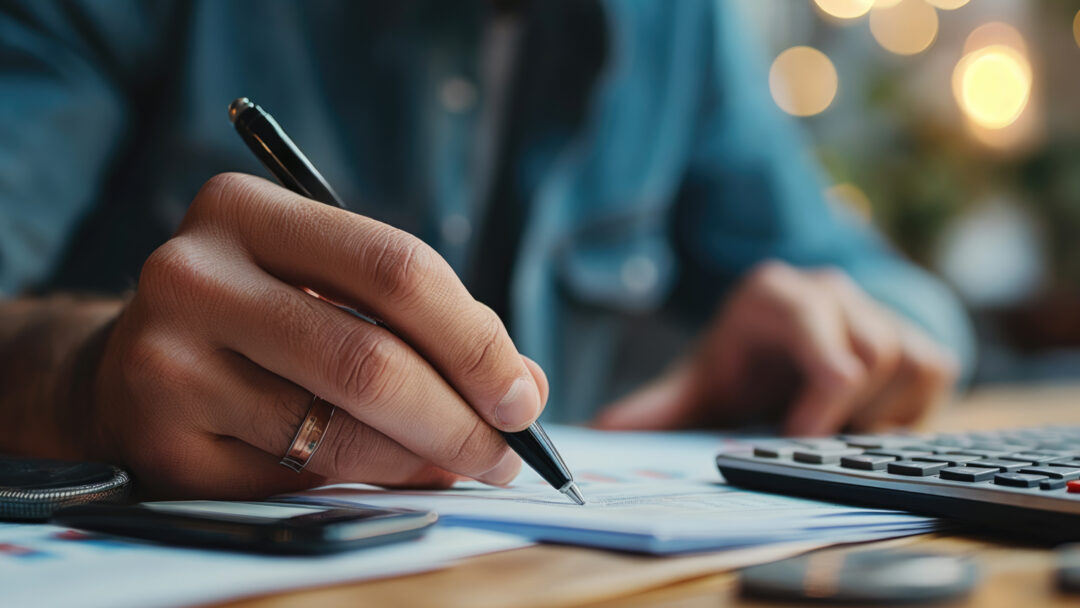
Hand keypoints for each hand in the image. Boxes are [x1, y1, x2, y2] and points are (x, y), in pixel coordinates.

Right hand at [88, 173, 547, 497]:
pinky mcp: (163, 443)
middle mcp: (193, 276)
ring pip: (338, 431)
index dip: (475, 339)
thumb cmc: (261, 315)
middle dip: (459, 417)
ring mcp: (166, 363)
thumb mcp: (327, 285)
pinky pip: (297, 479)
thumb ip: (423, 322)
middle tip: (505, 451)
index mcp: (245, 209)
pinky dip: (364, 482)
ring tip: (458, 462)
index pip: (395, 268)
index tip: (522, 393)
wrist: (128, 365)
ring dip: (421, 460)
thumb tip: (522, 388)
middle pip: (370, 360)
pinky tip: (390, 473)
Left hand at [593, 261, 957, 435]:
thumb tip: (603, 432)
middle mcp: (831, 289)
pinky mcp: (918, 332)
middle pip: (872, 358)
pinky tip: (864, 416)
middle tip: (808, 434)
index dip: (818, 405)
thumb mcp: (701, 385)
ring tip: (829, 419)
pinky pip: (932, 373)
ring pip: (907, 363)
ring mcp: (880, 307)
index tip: (795, 436)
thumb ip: (658, 408)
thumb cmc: (742, 368)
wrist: (786, 348)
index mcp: (775, 294)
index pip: (822, 344)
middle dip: (842, 412)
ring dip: (872, 410)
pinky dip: (904, 409)